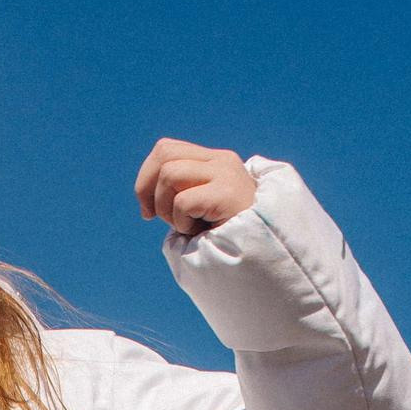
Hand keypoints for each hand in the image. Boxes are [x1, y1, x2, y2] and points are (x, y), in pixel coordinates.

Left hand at [135, 140, 257, 237]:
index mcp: (214, 161)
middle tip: (156, 218)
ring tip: (186, 227)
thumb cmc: (229, 240)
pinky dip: (181, 222)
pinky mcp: (227, 194)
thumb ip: (182, 193)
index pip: (166, 149)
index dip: (146, 177)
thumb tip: (146, 197)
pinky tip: (198, 233)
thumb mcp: (202, 210)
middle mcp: (221, 161)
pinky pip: (183, 201)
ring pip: (169, 174)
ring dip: (166, 209)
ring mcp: (226, 174)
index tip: (148, 212)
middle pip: (164, 153)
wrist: (264, 260)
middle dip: (147, 188)